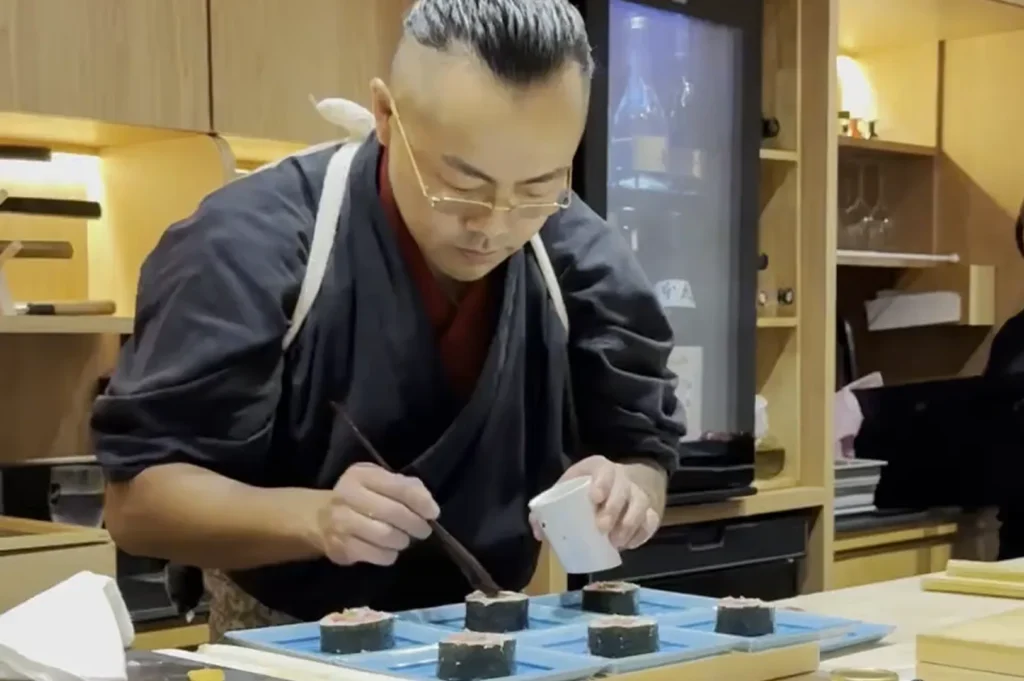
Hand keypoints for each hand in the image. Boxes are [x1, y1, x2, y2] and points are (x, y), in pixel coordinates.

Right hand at [317, 462, 439, 566]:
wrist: (319, 518)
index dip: (421, 502)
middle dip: (415, 524)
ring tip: (404, 539)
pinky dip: (389, 555)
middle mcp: (348, 495)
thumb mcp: (380, 482)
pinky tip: (388, 550)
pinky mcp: (341, 547)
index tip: (433, 513)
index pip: (399, 487)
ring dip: (402, 540)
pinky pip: (376, 554)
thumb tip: (428, 505)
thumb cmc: (360, 497)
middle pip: (394, 513)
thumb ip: (406, 486)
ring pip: (386, 535)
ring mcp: (341, 522)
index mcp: (361, 475)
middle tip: (422, 531)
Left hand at [530, 455, 660, 549]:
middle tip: (602, 528)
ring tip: (616, 542)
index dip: (602, 483)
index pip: (604, 471)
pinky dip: (642, 534)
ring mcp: (638, 494)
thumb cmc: (586, 488)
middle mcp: (622, 478)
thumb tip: (539, 532)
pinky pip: (651, 521)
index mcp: (599, 468)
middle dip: (614, 509)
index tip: (594, 498)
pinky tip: (629, 545)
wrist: (620, 483)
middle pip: (624, 490)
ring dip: (630, 525)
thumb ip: (547, 509)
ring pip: (641, 505)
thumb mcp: (567, 488)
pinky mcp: (649, 511)